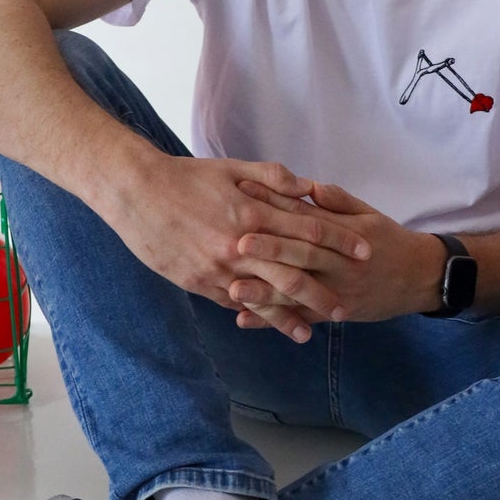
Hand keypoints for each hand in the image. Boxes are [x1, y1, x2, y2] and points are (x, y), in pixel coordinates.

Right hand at [107, 154, 371, 342]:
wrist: (136, 193)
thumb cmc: (186, 177)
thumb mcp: (232, 168)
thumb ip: (273, 178)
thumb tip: (308, 188)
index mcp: (253, 212)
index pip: (307, 230)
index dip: (339, 241)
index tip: (363, 252)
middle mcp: (239, 244)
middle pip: (292, 272)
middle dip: (322, 291)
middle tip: (347, 306)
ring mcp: (218, 267)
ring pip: (262, 297)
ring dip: (289, 316)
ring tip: (311, 331)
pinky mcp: (198, 282)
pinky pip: (232, 302)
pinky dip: (252, 315)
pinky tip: (267, 326)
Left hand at [228, 179, 441, 325]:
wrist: (421, 277)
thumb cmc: (389, 240)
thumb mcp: (369, 214)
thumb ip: (337, 201)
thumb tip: (307, 186)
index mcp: (345, 232)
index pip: (306, 216)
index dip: (276, 205)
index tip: (246, 195)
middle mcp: (341, 262)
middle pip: (302, 254)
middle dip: (269, 249)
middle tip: (237, 243)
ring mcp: (338, 291)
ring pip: (299, 291)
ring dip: (265, 291)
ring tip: (233, 288)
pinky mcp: (336, 313)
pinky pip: (302, 318)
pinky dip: (273, 320)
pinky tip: (245, 320)